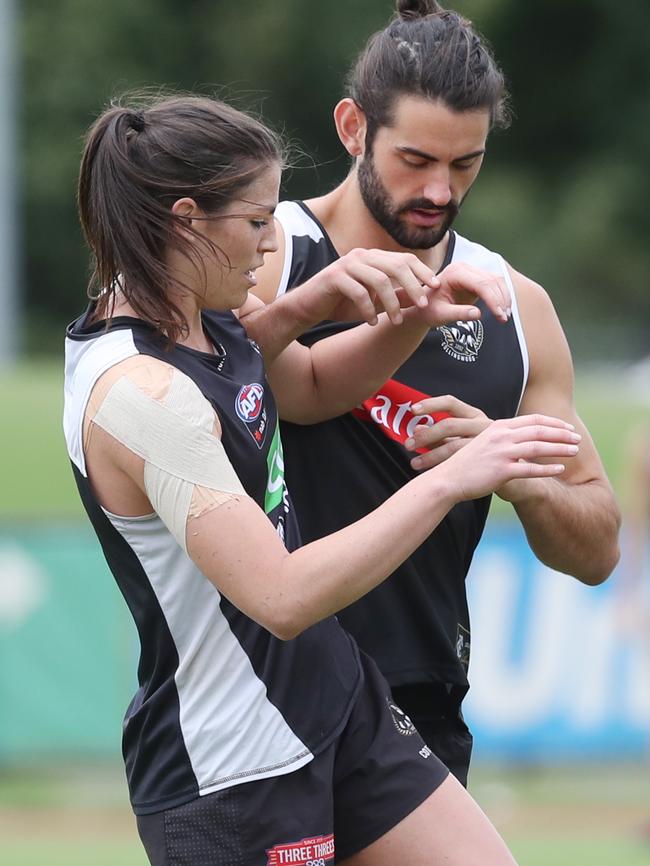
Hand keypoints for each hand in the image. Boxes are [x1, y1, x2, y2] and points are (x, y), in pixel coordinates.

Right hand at [300, 248, 439, 325]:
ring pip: (379, 280)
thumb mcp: (373, 302)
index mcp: (373, 258)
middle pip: (396, 266)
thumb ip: (394, 297)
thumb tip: (421, 299)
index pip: (404, 259)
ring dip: (391, 303)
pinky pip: (359, 292)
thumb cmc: (340, 304)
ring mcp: (347, 265)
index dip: (423, 272)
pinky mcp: (334, 277)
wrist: (306, 307)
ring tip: (395, 321)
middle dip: (413, 286)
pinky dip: (368, 310)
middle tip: (422, 306)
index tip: (436, 287)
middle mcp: (362, 256)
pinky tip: (372, 323)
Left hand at [405, 396, 491, 469]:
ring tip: (415, 463)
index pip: (450, 403)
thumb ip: (440, 436)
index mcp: (475, 415)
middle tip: (408, 445)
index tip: (413, 410)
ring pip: (454, 447)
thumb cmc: (485, 454)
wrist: (517, 470)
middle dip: (426, 436)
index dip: (431, 404)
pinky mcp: (490, 459)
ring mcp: (489, 442)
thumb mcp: (462, 440)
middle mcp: (482, 425)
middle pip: (449, 425)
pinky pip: (463, 463)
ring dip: (431, 456)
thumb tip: (415, 430)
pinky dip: (445, 467)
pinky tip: (433, 473)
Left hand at [412, 261, 510, 327]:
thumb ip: (458, 313)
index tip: (500, 315)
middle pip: (492, 281)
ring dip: (504, 298)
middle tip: (504, 319)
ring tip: (504, 317)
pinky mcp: (476, 278)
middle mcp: (464, 268)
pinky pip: (494, 284)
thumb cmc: (429, 310)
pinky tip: (502, 311)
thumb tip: (478, 314)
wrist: (423, 305)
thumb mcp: (440, 314)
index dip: (493, 300)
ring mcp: (471, 271)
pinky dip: (501, 297)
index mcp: (454, 273)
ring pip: (496, 281)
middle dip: (501, 300)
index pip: (481, 284)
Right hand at [434, 414, 581, 501]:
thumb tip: (521, 439)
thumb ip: (502, 438)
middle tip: (577, 438)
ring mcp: (502, 453)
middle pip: (540, 431)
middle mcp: (501, 437)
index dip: (553, 422)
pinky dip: (548, 468)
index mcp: (498, 427)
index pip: (533, 420)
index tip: (567, 427)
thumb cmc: (465, 464)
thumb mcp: (483, 443)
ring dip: (560, 448)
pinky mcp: (502, 471)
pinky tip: (560, 469)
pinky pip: (530, 469)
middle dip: (562, 433)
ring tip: (575, 451)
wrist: (448, 480)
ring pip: (539, 447)